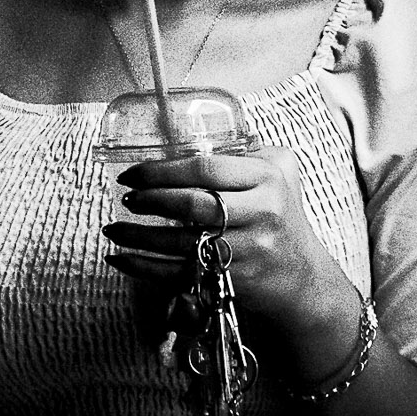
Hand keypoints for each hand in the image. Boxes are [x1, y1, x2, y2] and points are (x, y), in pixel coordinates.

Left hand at [105, 146, 351, 353]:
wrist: (302, 276)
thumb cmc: (282, 215)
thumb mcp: (279, 172)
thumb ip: (246, 149)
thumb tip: (193, 135)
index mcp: (267, 179)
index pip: (206, 168)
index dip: (163, 169)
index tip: (135, 172)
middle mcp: (261, 213)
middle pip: (192, 204)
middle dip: (150, 199)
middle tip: (127, 196)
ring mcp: (248, 250)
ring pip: (182, 241)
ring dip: (139, 235)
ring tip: (114, 227)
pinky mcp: (233, 280)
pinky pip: (179, 272)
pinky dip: (144, 267)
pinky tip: (120, 259)